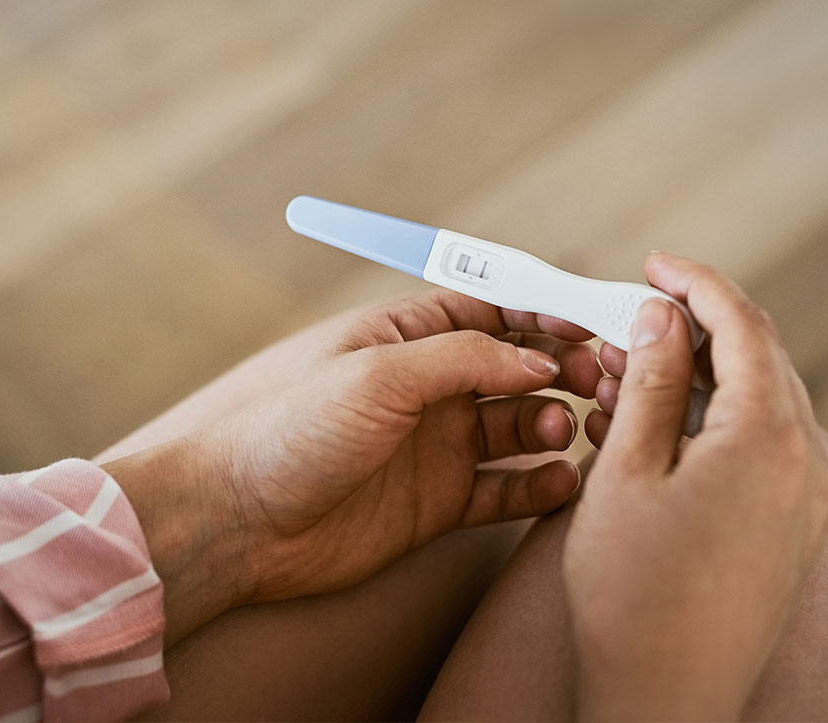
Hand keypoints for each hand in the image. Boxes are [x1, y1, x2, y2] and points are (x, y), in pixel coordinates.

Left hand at [212, 290, 602, 602]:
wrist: (230, 520)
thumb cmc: (282, 429)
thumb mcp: (375, 374)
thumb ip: (462, 359)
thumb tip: (539, 356)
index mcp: (404, 336)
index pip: (492, 308)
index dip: (546, 311)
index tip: (594, 323)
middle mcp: (424, 387)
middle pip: (517, 364)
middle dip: (564, 368)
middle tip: (597, 382)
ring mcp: (432, 445)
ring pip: (518, 426)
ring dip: (553, 424)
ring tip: (563, 431)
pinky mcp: (435, 504)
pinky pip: (504, 489)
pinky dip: (537, 485)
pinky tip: (558, 481)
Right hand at [564, 254, 827, 719]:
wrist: (663, 697)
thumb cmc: (633, 594)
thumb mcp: (624, 470)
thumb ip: (648, 382)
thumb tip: (659, 319)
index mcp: (767, 438)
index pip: (743, 326)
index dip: (696, 284)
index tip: (656, 265)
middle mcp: (805, 464)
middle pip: (757, 361)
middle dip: (692, 332)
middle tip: (629, 321)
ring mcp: (805, 502)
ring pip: (756, 407)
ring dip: (695, 383)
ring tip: (622, 388)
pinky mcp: (792, 532)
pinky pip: (758, 452)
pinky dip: (709, 428)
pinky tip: (653, 437)